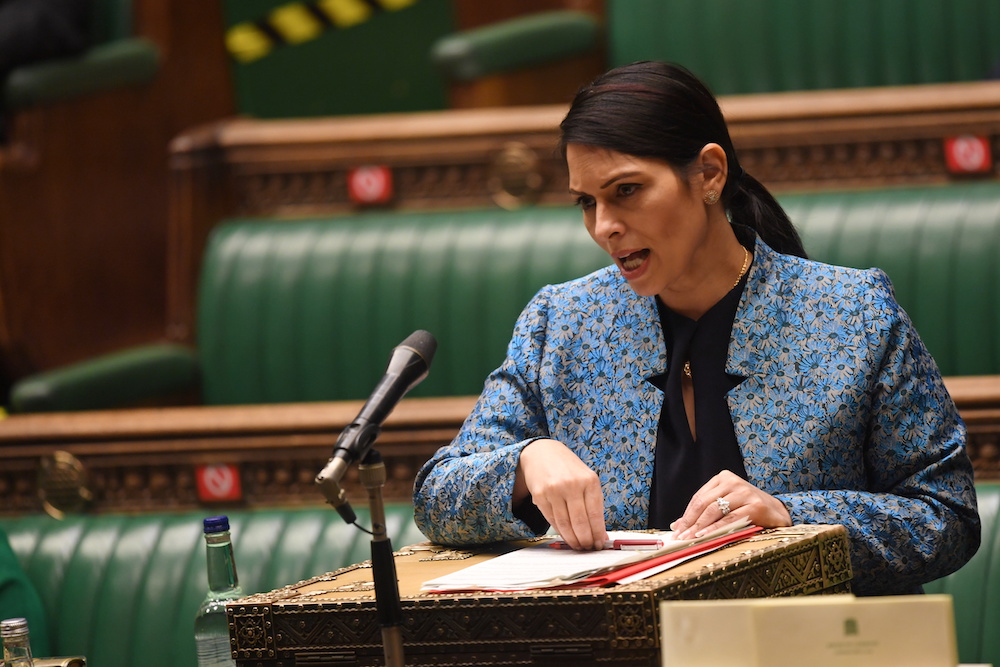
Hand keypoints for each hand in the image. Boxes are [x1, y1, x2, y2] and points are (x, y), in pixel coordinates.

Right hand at [513, 438, 606, 549]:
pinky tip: (566, 536)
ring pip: (565, 524)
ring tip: (578, 546)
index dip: (597, 533)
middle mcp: (572, 485)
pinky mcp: (540, 496)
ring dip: (573, 539)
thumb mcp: (586, 479)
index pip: (595, 514)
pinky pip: (552, 520)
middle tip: (588, 548)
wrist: (542, 452)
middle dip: (585, 540)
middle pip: (580, 522)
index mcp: (589, 480)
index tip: (599, 544)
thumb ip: (593, 503)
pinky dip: (560, 531)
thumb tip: (600, 533)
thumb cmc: (568, 468)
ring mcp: (554, 490)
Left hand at [670, 470, 790, 539]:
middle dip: (689, 522)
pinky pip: (729, 519)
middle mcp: (733, 481)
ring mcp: (744, 492)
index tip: (676, 529)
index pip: (699, 497)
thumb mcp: (725, 505)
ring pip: (715, 510)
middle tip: (680, 537)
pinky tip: (705, 536)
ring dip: (699, 527)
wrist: (777, 511)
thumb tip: (676, 524)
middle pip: (704, 503)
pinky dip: (715, 528)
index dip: (686, 515)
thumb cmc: (747, 508)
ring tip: (690, 538)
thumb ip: (704, 512)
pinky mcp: (754, 505)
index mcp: (723, 478)